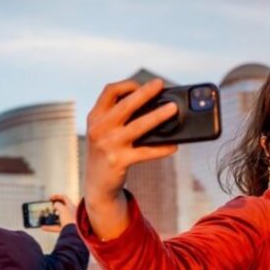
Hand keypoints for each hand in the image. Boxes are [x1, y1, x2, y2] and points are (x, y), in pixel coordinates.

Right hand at [41, 193, 75, 231]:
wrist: (74, 232)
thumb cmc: (69, 219)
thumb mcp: (62, 209)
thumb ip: (58, 205)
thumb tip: (55, 205)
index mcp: (72, 206)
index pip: (64, 198)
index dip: (57, 196)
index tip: (50, 198)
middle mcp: (71, 213)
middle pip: (62, 207)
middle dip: (55, 207)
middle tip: (49, 207)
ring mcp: (69, 221)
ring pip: (59, 218)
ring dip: (51, 217)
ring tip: (45, 217)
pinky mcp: (66, 228)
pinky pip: (56, 227)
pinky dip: (50, 227)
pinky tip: (43, 227)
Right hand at [84, 78, 177, 239]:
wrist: (97, 185)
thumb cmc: (106, 152)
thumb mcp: (103, 132)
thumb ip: (117, 117)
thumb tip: (151, 103)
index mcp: (95, 117)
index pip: (109, 91)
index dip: (127, 85)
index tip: (141, 85)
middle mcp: (99, 129)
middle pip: (125, 105)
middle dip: (144, 93)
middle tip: (159, 84)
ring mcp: (108, 146)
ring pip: (138, 127)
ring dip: (157, 116)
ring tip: (173, 109)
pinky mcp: (119, 162)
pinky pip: (145, 152)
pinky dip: (161, 148)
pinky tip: (173, 146)